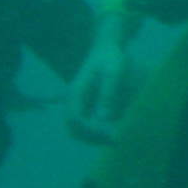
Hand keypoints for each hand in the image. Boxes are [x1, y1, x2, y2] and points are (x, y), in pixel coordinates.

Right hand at [67, 11, 144, 145]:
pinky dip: (97, 131)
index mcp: (77, 93)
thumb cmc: (111, 58)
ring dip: (93, 137)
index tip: (106, 134)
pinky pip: (86, 122)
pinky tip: (113, 131)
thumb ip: (108, 94)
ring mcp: (79, 102)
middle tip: (111, 141)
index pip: (75, 120)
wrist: (108, 46)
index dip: (88, 131)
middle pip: (73, 128)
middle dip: (90, 138)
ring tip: (114, 140)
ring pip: (78, 128)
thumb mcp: (114, 73)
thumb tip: (104, 119)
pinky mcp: (86, 103)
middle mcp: (74, 99)